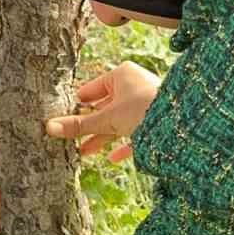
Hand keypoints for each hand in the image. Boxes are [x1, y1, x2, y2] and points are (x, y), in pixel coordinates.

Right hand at [46, 61, 160, 159]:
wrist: (184, 125)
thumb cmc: (145, 110)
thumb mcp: (106, 119)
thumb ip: (79, 125)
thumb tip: (49, 127)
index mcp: (121, 75)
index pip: (91, 90)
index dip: (76, 106)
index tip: (62, 120)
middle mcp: (134, 86)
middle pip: (104, 108)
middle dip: (88, 126)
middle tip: (70, 139)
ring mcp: (146, 104)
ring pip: (118, 122)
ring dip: (102, 137)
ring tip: (84, 152)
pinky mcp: (157, 122)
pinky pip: (136, 134)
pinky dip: (123, 145)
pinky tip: (112, 159)